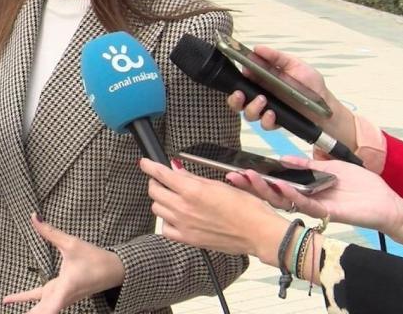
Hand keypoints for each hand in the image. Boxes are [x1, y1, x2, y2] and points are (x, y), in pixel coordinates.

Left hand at [2, 214, 123, 312]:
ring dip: (29, 311)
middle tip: (8, 304)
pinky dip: (31, 304)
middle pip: (42, 311)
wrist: (114, 270)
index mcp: (66, 287)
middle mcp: (63, 297)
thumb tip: (34, 217)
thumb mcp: (72, 243)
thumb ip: (50, 232)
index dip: (42, 313)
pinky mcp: (62, 295)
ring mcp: (62, 298)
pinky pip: (44, 303)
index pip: (51, 306)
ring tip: (7, 303)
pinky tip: (17, 303)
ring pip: (42, 309)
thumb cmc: (95, 259)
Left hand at [140, 158, 285, 264]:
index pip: (161, 174)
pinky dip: (167, 221)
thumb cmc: (246, 207)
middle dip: (155, 182)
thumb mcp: (218, 185)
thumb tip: (176, 170)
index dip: (150, 166)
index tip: (145, 163)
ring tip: (172, 197)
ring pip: (157, 209)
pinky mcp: (188, 239)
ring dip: (161, 200)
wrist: (258, 232)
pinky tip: (175, 217)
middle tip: (162, 180)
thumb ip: (193, 178)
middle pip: (154, 191)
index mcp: (192, 190)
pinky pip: (166, 229)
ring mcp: (183, 225)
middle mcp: (183, 208)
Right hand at [225, 46, 356, 149]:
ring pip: (248, 113)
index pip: (243, 79)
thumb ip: (276, 57)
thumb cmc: (311, 84)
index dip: (238, 78)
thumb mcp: (295, 65)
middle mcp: (262, 94)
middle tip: (240, 94)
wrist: (326, 106)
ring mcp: (268, 109)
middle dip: (235, 99)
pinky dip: (266, 120)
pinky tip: (272, 114)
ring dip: (251, 108)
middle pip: (239, 99)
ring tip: (262, 101)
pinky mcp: (275, 122)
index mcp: (263, 80)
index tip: (243, 73)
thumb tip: (257, 48)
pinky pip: (264, 124)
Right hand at [225, 155, 402, 234]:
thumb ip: (307, 165)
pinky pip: (304, 204)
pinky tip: (281, 184)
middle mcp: (303, 198)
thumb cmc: (361, 185)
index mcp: (302, 188)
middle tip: (232, 175)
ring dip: (264, 189)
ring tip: (250, 177)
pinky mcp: (325, 212)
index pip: (272, 184)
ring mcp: (313, 206)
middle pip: (270, 194)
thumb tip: (283, 158)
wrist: (385, 201)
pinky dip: (291, 194)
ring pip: (282, 201)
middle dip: (250, 185)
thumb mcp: (329, 167)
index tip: (237, 169)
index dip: (255, 178)